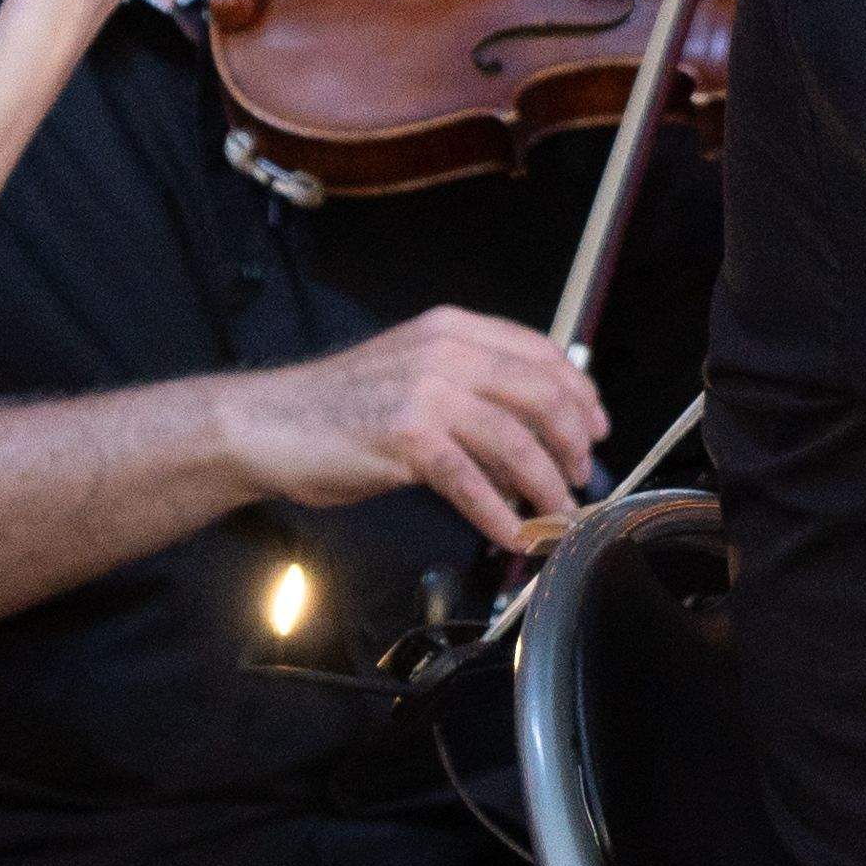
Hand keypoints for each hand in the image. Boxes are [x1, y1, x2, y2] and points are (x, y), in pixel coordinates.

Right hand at [226, 308, 608, 547]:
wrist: (267, 423)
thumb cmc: (340, 408)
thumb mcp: (415, 377)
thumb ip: (472, 392)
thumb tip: (533, 440)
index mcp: (453, 330)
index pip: (541, 353)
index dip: (580, 393)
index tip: (597, 428)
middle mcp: (446, 351)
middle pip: (541, 394)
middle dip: (572, 442)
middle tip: (581, 478)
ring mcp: (427, 392)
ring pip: (516, 441)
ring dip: (546, 485)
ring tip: (557, 513)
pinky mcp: (408, 437)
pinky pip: (472, 482)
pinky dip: (499, 514)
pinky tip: (512, 535)